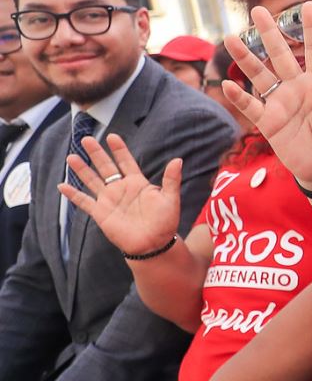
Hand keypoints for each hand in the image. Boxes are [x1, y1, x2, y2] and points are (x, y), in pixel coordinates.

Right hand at [56, 133, 182, 256]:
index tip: (112, 136)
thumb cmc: (165, 222)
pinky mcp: (101, 213)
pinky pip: (84, 202)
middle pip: (106, 167)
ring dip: (82, 169)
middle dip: (96, 153)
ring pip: (92, 180)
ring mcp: (109, 200)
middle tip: (86, 139)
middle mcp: (121, 188)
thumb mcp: (170, 198)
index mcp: (137, 183)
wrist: (153, 244)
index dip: (119, 149)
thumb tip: (178, 160)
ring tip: (71, 157)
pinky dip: (73, 195)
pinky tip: (62, 186)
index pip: (126, 162)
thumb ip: (171, 179)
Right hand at [221, 3, 311, 190]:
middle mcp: (297, 86)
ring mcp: (281, 102)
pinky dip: (240, 97)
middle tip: (257, 10)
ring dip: (246, 58)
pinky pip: (251, 106)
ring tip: (231, 37)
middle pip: (281, 54)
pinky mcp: (269, 122)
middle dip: (269, 33)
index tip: (309, 4)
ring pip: (260, 75)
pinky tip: (229, 85)